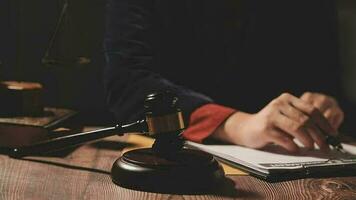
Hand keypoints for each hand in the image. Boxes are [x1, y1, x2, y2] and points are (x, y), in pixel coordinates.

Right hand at [214, 93, 338, 151]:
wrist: (245, 128)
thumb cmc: (269, 124)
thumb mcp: (285, 115)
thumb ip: (300, 119)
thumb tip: (323, 133)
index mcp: (286, 99)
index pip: (311, 109)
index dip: (324, 123)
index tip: (332, 134)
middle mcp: (279, 104)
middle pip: (305, 120)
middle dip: (318, 135)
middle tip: (324, 145)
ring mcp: (271, 116)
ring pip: (296, 128)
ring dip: (307, 140)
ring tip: (310, 147)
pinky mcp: (265, 129)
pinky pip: (284, 139)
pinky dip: (293, 146)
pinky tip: (295, 149)